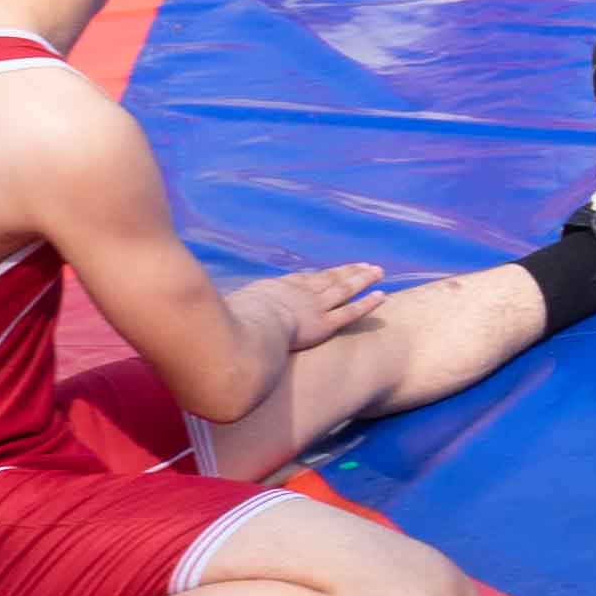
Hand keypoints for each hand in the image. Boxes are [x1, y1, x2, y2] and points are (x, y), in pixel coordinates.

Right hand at [234, 263, 388, 348]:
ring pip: (343, 289)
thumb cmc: (226, 324)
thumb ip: (227, 312)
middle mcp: (297, 293)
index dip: (316, 276)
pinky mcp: (323, 324)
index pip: (300, 280)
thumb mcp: (224, 311)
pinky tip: (383, 296)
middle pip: (326, 279)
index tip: (328, 272)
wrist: (242, 330)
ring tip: (378, 271)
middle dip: (346, 271)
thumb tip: (213, 316)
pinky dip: (368, 303)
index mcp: (273, 289)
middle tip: (364, 265)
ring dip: (362, 279)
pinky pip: (350, 312)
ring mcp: (312, 307)